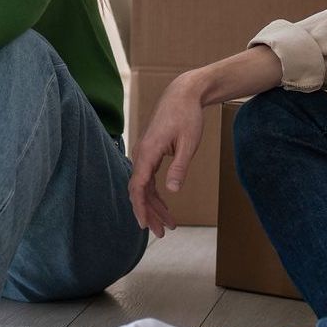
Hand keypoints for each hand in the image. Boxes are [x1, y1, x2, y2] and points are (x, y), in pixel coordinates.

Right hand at [127, 73, 207, 237]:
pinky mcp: (151, 152)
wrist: (183, 93)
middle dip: (148, 213)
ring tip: (167, 224)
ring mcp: (145, 153)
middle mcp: (142, 153)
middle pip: (139, 190)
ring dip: (154, 205)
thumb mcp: (188, 143)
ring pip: (144, 186)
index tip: (144, 225)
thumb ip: (179, 167)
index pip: (138, 186)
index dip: (140, 207)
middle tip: (162, 233)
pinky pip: (149, 178)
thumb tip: (172, 191)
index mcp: (148, 151)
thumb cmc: (187, 115)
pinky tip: (164, 206)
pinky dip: (156, 193)